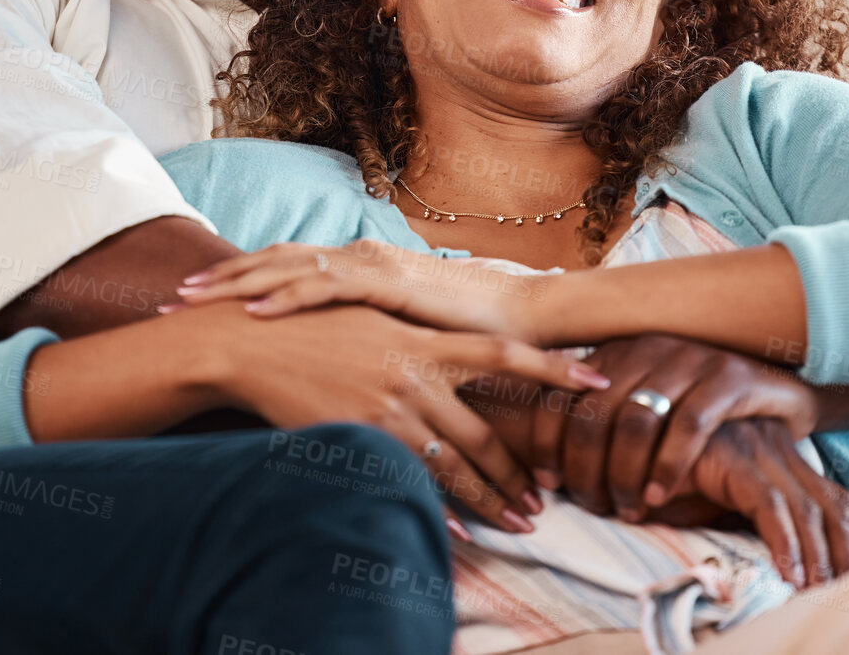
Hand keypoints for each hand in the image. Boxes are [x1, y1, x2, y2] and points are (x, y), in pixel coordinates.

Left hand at [175, 239, 549, 338]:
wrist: (516, 321)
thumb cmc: (461, 332)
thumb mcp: (396, 336)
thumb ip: (361, 335)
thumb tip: (328, 357)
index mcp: (356, 267)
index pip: (284, 269)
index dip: (237, 282)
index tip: (193, 302)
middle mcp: (356, 257)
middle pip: (272, 262)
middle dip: (219, 281)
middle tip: (172, 300)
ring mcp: (370, 266)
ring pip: (288, 268)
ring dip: (237, 284)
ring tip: (194, 300)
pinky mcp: (387, 282)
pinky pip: (326, 287)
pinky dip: (287, 296)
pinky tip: (255, 310)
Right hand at [215, 303, 608, 534]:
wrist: (253, 338)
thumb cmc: (312, 322)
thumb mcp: (372, 316)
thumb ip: (416, 335)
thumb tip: (450, 347)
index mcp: (425, 341)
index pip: (504, 354)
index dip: (553, 369)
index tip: (595, 382)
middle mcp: (416, 376)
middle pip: (485, 432)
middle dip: (518, 471)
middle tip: (544, 498)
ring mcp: (390, 410)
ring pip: (455, 464)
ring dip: (490, 498)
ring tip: (519, 521)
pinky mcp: (362, 436)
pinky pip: (411, 482)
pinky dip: (439, 509)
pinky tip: (461, 531)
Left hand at [528, 335, 822, 522]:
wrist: (776, 390)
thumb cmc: (698, 409)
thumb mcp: (643, 408)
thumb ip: (602, 422)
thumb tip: (547, 466)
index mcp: (616, 351)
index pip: (561, 393)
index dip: (547, 441)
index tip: (547, 483)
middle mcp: (647, 347)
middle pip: (593, 412)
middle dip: (584, 467)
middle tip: (592, 506)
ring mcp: (689, 358)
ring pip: (636, 421)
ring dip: (623, 473)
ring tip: (627, 509)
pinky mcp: (728, 377)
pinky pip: (688, 425)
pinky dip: (668, 466)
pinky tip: (658, 495)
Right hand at [658, 418, 848, 588]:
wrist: (620, 444)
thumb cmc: (661, 478)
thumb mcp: (713, 503)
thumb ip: (743, 520)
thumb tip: (779, 568)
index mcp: (780, 453)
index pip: (833, 501)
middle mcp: (775, 445)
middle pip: (832, 505)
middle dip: (847, 555)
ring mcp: (755, 446)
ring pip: (808, 508)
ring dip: (819, 557)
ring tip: (820, 596)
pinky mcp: (729, 455)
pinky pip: (768, 503)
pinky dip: (783, 542)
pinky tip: (789, 575)